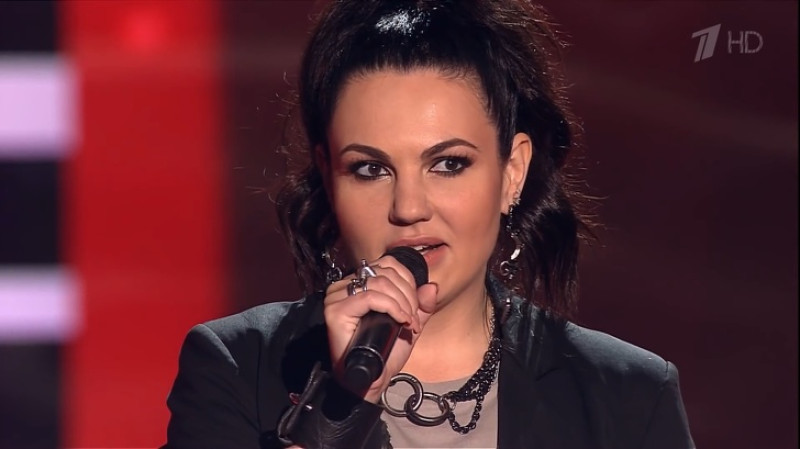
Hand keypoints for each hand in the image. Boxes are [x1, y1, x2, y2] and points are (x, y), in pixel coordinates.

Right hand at [323, 253, 437, 402]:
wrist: (371, 380)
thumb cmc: (384, 353)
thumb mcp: (408, 324)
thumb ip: (420, 306)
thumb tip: (432, 286)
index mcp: (359, 283)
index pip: (388, 264)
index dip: (408, 282)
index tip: (415, 308)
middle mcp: (345, 285)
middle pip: (385, 273)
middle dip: (408, 296)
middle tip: (412, 319)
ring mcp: (337, 297)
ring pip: (380, 283)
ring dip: (402, 303)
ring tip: (408, 322)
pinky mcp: (335, 310)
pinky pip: (370, 297)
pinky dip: (392, 307)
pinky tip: (401, 321)